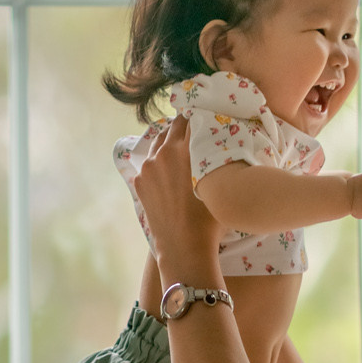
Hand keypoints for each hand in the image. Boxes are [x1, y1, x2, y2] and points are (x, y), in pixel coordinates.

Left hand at [134, 111, 221, 277]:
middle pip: (173, 126)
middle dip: (184, 126)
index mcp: (183, 148)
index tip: (206, 117)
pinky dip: (158, 160)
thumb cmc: (210, 218)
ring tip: (181, 147)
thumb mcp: (219, 182)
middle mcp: (162, 153)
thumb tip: (223, 141)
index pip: (191, 118)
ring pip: (158, 142)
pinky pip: (149, 161)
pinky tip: (169, 168)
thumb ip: (218, 158)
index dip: (200, 116)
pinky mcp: (139, 182)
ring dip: (169, 141)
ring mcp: (147, 167)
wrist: (184, 246)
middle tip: (196, 129)